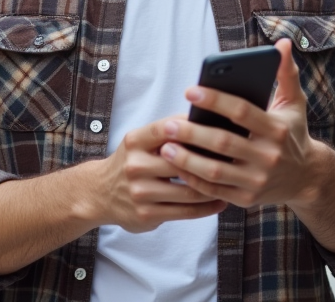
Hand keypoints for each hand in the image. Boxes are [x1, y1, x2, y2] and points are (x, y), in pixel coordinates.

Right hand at [91, 118, 226, 233]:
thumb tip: (207, 121)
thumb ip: (167, 133)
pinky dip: (207, 207)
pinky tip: (220, 201)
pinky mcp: (146, 214)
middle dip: (210, 161)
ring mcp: (140, 192)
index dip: (194, 127)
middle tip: (236, 158)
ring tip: (232, 182)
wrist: (99, 193)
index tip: (218, 127)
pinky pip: (185, 212)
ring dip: (214, 187)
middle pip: (182, 162)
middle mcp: (135, 166)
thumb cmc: (131, 162)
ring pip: (189, 191)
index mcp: (135, 141)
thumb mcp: (139, 142)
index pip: (167, 128)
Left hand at [159, 38, 318, 208]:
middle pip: (223, 143)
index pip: (242, 112)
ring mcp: (257, 181)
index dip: (215, 100)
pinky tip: (176, 167)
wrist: (307, 178)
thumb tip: (282, 43)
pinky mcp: (247, 199)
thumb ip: (286, 73)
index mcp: (276, 130)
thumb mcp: (294, 103)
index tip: (190, 90)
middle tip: (167, 123)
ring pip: (215, 170)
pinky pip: (214, 190)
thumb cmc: (293, 133)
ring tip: (165, 146)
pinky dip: (193, 179)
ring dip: (187, 159)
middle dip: (192, 132)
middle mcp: (268, 157)